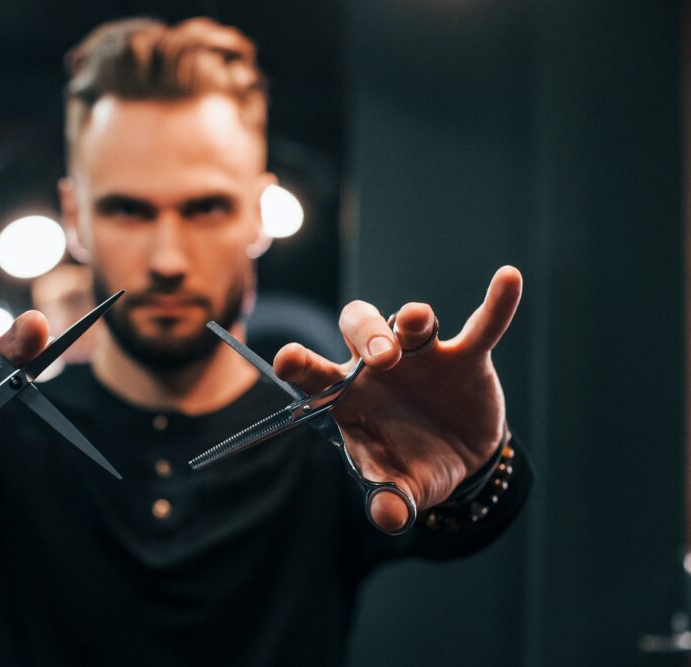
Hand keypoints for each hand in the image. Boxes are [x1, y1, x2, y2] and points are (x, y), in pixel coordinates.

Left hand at [273, 267, 521, 532]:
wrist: (459, 461)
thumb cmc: (409, 465)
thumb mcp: (399, 487)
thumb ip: (388, 499)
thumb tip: (388, 517)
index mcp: (347, 394)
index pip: (313, 371)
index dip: (298, 362)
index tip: (287, 359)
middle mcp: (378, 366)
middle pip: (359, 328)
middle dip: (368, 337)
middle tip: (382, 360)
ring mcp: (422, 356)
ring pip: (410, 321)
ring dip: (413, 319)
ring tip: (418, 323)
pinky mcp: (466, 357)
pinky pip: (482, 325)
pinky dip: (496, 305)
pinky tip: (509, 278)